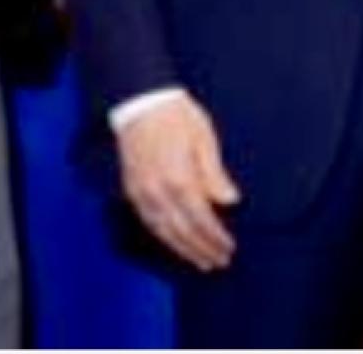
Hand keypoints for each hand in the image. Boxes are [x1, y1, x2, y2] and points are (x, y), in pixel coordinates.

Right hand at [117, 94, 240, 270]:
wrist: (141, 101)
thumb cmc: (177, 115)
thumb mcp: (203, 137)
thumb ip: (215, 173)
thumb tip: (231, 200)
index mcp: (180, 178)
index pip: (201, 219)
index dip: (215, 237)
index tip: (228, 248)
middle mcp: (159, 191)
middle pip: (183, 231)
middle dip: (202, 249)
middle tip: (218, 262)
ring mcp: (142, 193)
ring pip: (163, 232)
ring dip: (183, 249)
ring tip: (199, 261)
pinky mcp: (132, 190)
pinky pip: (148, 221)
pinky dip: (163, 236)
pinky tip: (174, 242)